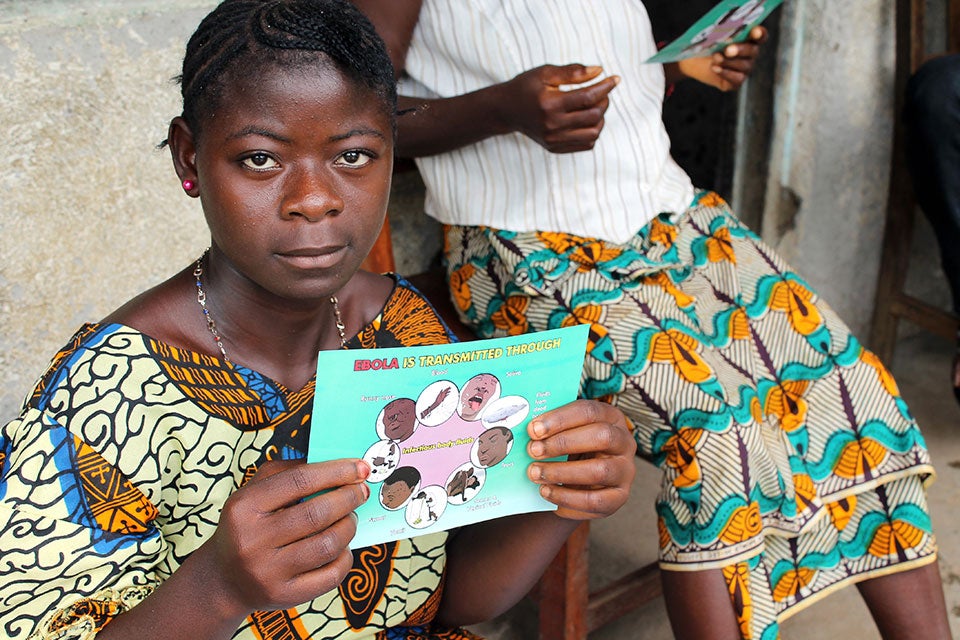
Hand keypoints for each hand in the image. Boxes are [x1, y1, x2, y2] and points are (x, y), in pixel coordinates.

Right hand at [200, 459, 369, 615]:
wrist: (225, 579)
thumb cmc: (248, 526)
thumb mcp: (253, 492)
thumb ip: (287, 471)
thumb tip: (333, 462)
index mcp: (244, 507)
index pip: (299, 481)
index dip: (336, 471)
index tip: (360, 467)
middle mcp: (253, 541)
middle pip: (317, 514)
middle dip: (349, 498)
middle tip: (361, 491)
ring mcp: (268, 572)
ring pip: (328, 545)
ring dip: (348, 526)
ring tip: (349, 518)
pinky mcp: (284, 595)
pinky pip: (331, 575)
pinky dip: (345, 557)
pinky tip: (342, 547)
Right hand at [499, 64, 619, 152]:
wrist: (506, 110)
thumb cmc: (527, 87)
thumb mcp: (546, 73)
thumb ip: (573, 72)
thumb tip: (599, 71)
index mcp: (549, 104)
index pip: (588, 97)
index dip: (606, 87)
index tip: (615, 78)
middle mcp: (552, 125)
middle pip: (593, 116)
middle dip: (604, 101)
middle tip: (602, 91)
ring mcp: (553, 140)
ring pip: (593, 133)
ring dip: (601, 118)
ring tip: (595, 106)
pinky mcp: (555, 148)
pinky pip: (586, 144)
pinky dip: (593, 131)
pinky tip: (587, 119)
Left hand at [525, 400, 635, 519]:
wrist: (581, 481)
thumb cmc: (571, 449)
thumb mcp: (565, 432)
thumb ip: (551, 428)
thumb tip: (527, 429)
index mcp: (611, 417)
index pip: (589, 411)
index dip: (560, 419)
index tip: (533, 429)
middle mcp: (625, 442)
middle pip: (601, 436)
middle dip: (563, 443)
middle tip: (533, 451)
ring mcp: (625, 471)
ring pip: (599, 471)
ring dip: (561, 473)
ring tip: (535, 474)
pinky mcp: (619, 497)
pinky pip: (594, 501)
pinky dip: (566, 498)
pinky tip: (546, 492)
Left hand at [677, 26, 767, 90]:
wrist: (695, 60)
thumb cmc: (706, 44)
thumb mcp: (712, 36)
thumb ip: (721, 33)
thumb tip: (725, 36)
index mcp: (748, 38)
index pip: (760, 35)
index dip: (759, 33)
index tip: (754, 32)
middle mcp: (750, 53)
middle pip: (753, 51)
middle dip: (740, 50)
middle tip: (727, 50)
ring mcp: (745, 68)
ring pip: (744, 66)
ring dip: (728, 62)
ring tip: (715, 58)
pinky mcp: (737, 81)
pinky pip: (738, 79)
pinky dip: (726, 73)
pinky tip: (715, 68)